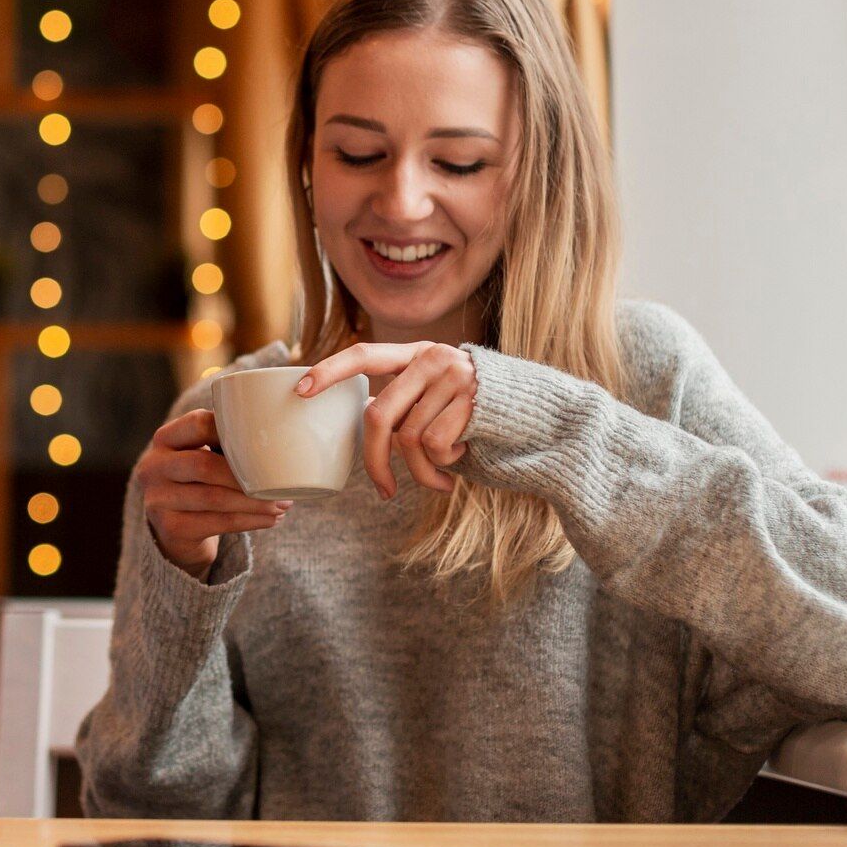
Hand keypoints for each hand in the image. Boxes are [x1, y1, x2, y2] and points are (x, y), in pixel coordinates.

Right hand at [135, 409, 289, 580]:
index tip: (265, 443)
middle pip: (204, 465)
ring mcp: (157, 499)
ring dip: (254, 502)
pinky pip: (217, 523)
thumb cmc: (199, 484)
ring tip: (281, 504)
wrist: (176, 530)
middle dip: (246, 476)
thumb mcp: (201, 456)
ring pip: (214, 498)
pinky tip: (270, 519)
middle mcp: (153, 467)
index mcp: (164, 439)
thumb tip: (277, 441)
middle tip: (278, 484)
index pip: (198, 424)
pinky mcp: (170, 528)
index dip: (232, 431)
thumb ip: (225, 445)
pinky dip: (249, 521)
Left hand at [297, 342, 476, 498]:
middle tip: (383, 492)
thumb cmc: (483, 418)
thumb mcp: (440, 401)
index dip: (329, 371)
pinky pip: (435, 445)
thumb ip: (407, 404)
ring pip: (409, 438)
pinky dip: (444, 465)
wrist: (547, 418)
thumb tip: (368, 424)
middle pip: (379, 414)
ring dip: (423, 473)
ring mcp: (453, 376)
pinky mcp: (472, 399)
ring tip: (443, 480)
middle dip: (375, 462)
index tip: (299, 390)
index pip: (364, 354)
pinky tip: (463, 461)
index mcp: (417, 355)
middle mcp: (432, 358)